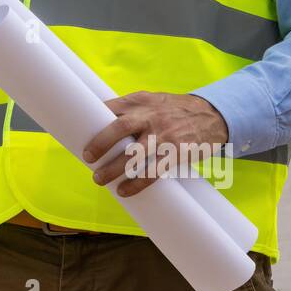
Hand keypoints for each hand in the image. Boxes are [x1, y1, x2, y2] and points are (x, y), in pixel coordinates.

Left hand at [81, 92, 229, 197]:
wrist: (211, 116)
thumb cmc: (173, 109)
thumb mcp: (151, 100)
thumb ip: (129, 109)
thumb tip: (98, 122)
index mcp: (140, 101)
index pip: (110, 107)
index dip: (92, 119)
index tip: (78, 131)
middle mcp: (150, 117)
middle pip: (119, 129)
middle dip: (100, 144)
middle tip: (88, 158)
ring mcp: (163, 136)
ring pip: (134, 155)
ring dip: (114, 169)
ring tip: (99, 179)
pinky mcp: (175, 153)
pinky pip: (153, 172)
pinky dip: (136, 184)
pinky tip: (124, 191)